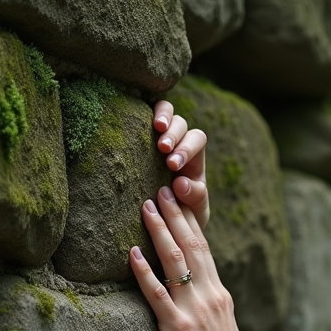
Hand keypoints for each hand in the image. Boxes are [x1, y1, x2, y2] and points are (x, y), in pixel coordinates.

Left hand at [130, 186, 252, 330]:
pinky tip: (131, 252)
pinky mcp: (176, 328)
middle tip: (162, 187)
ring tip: (146, 205)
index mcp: (221, 297)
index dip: (191, 223)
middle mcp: (210, 297)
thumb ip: (209, 310)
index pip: (205, 251)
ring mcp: (194, 311)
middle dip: (176, 215)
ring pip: (175, 261)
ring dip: (159, 230)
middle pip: (192, 246)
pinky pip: (157, 294)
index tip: (181, 199)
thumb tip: (196, 295)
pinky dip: (144, 270)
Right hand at [153, 100, 209, 229]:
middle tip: (163, 148)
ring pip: (166, 111)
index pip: (197, 139)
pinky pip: (142, 114)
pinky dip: (141, 112)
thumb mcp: (195, 209)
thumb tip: (181, 182)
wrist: (164, 219)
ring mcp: (159, 134)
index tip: (172, 165)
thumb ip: (196, 197)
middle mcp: (179, 142)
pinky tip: (133, 120)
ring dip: (162, 116)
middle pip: (181, 123)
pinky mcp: (140, 134)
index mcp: (194, 157)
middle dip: (174, 134)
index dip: (187, 148)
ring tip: (157, 128)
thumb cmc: (183, 213)